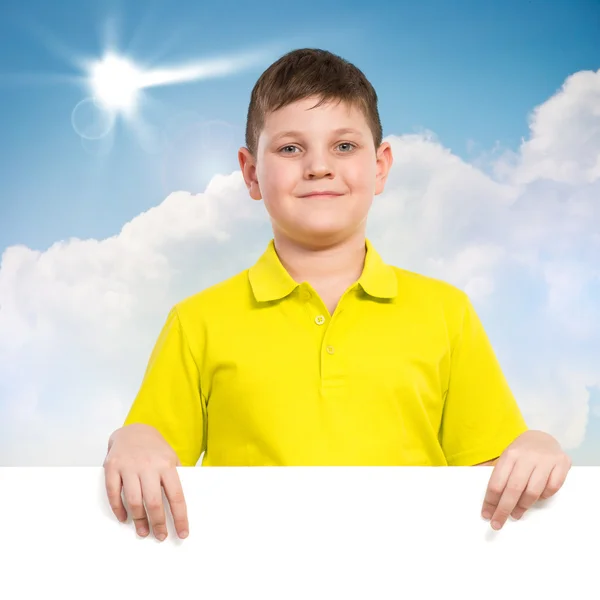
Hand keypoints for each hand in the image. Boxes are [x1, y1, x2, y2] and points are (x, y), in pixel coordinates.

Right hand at [103, 423, 189, 540]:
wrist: (133, 430)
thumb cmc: (155, 449)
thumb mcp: (171, 457)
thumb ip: (176, 477)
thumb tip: (182, 503)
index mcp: (166, 464)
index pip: (176, 496)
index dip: (179, 517)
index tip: (182, 533)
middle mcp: (148, 465)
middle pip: (154, 501)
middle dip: (158, 523)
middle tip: (160, 536)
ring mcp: (128, 466)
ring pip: (134, 500)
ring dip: (139, 520)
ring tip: (143, 531)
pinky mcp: (112, 467)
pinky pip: (114, 493)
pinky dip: (118, 509)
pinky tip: (125, 518)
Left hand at [481, 430, 571, 529]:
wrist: (543, 438)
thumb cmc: (521, 453)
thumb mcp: (506, 458)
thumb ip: (499, 475)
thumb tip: (489, 501)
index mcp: (510, 454)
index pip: (497, 482)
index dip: (491, 501)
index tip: (486, 514)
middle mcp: (527, 457)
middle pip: (513, 489)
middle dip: (504, 509)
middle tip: (497, 523)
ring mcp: (546, 460)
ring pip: (533, 492)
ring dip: (522, 507)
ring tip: (516, 514)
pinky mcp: (562, 464)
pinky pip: (552, 488)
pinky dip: (544, 497)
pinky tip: (537, 498)